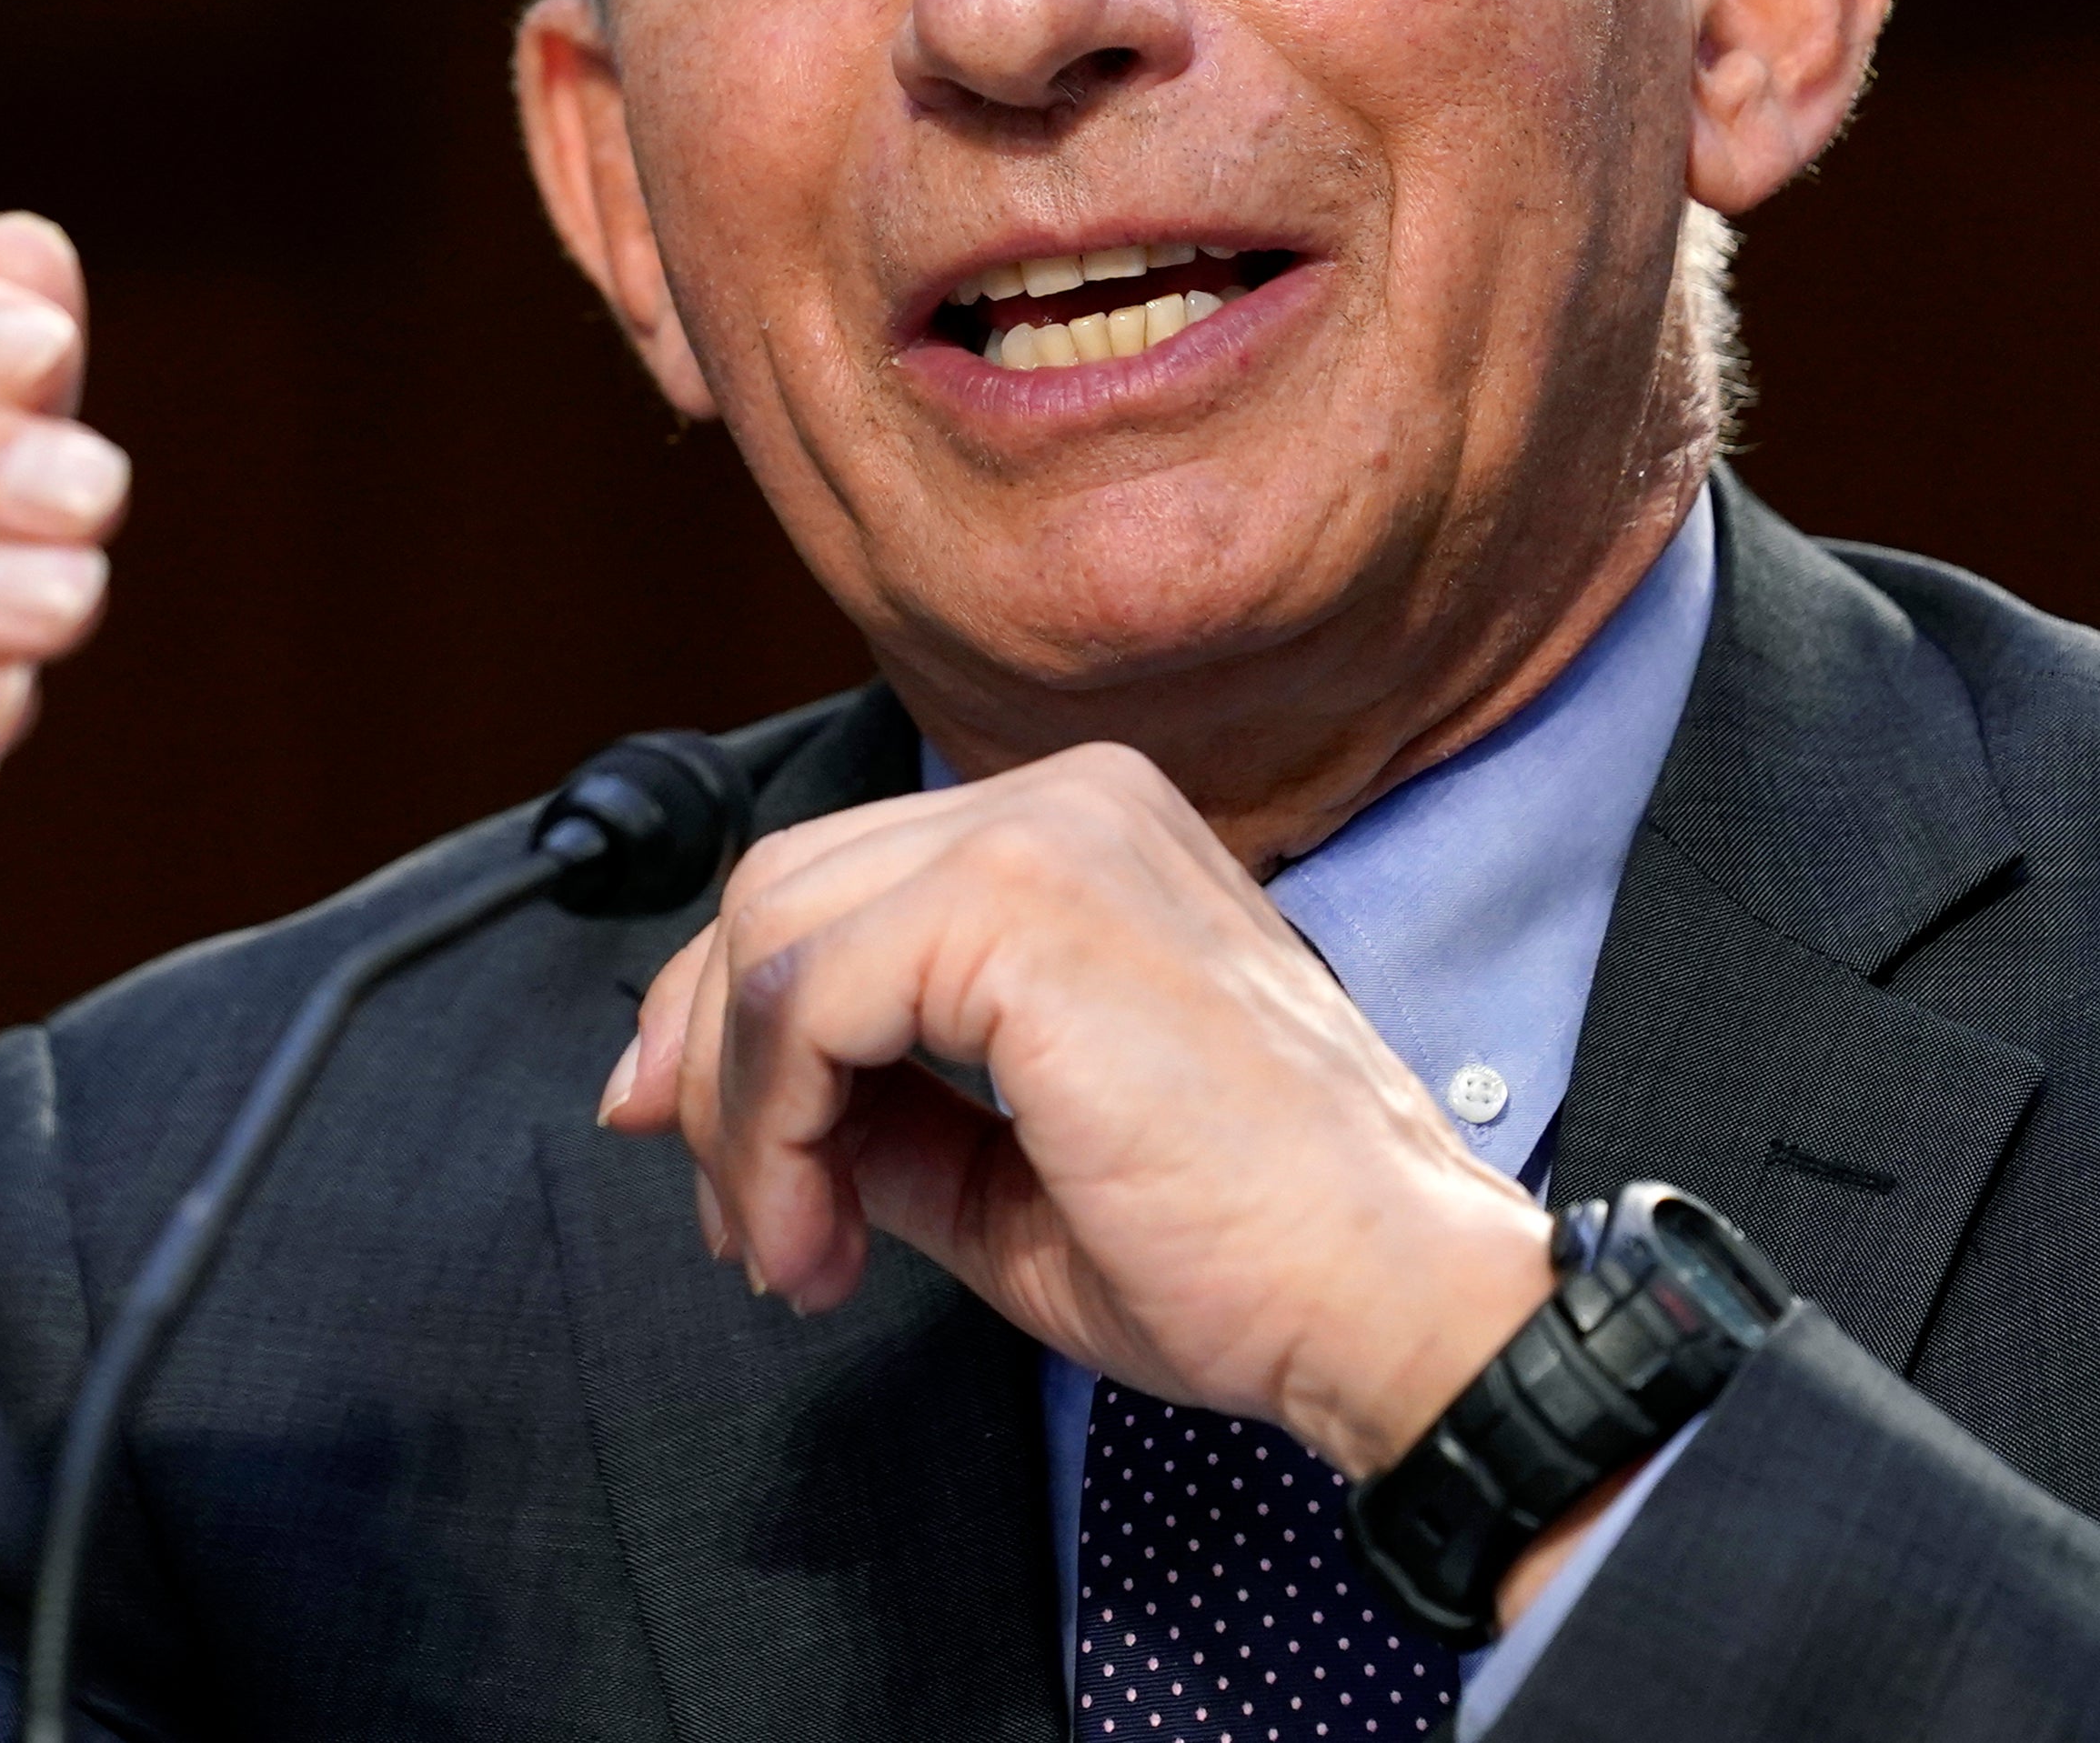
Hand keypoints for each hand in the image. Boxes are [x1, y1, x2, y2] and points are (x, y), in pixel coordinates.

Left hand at [599, 745, 1552, 1482]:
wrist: (1386, 1301)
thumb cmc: (1247, 1253)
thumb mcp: (1003, 1174)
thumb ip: (874, 1112)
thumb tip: (719, 1106)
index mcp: (1081, 834)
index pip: (834, 881)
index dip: (730, 1021)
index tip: (712, 1162)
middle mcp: (1064, 798)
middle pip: (777, 889)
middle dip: (713, 1070)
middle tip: (742, 1228)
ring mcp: (1047, 833)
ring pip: (770, 938)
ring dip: (742, 1120)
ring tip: (796, 1254)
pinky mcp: (1023, 901)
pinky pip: (804, 996)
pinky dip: (771, 1131)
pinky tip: (818, 1242)